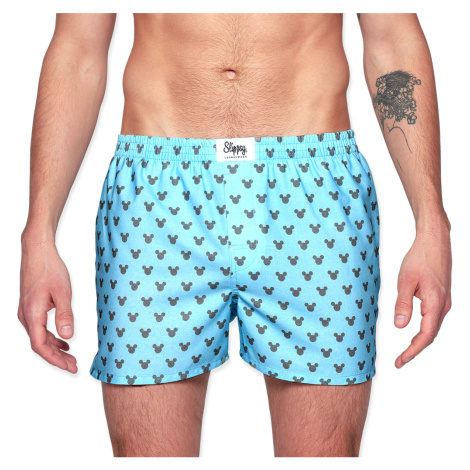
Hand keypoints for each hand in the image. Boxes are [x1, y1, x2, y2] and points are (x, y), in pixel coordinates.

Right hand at [18, 232, 77, 372]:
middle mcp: (26, 316)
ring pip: (40, 337)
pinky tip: (64, 341)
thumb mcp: (63, 292)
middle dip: (57, 358)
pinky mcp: (31, 307)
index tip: (69, 367)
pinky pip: (39, 328)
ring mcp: (27, 312)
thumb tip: (68, 336)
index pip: (40, 346)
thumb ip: (65, 315)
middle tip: (74, 366)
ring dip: (55, 348)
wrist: (37, 252)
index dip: (55, 360)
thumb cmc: (49, 268)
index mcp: (32, 314)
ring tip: (71, 357)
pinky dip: (51, 337)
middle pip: (40, 345)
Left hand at [394, 220, 451, 367]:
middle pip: (430, 335)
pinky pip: (433, 318)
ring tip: (405, 350)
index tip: (400, 361)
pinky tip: (414, 331)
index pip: (425, 336)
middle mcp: (443, 305)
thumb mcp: (405, 281)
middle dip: (415, 350)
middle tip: (399, 360)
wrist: (435, 241)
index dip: (412, 351)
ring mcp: (444, 301)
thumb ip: (403, 304)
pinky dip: (423, 329)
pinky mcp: (441, 296)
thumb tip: (400, 327)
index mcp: (435, 304)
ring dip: (420, 340)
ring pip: (433, 327)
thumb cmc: (420, 257)